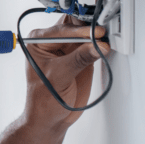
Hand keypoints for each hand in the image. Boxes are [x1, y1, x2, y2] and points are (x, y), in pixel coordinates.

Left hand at [23, 15, 110, 129]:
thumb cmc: (43, 99)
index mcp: (38, 42)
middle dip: (88, 27)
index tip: (95, 33)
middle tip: (102, 31)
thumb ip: (78, 59)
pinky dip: (100, 45)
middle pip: (73, 26)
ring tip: (107, 37)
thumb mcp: (59, 76)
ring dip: (96, 35)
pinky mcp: (80, 57)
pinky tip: (107, 46)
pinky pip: (92, 46)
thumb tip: (97, 46)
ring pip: (84, 34)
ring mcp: (67, 49)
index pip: (62, 29)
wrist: (50, 117)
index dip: (79, 31)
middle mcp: (52, 42)